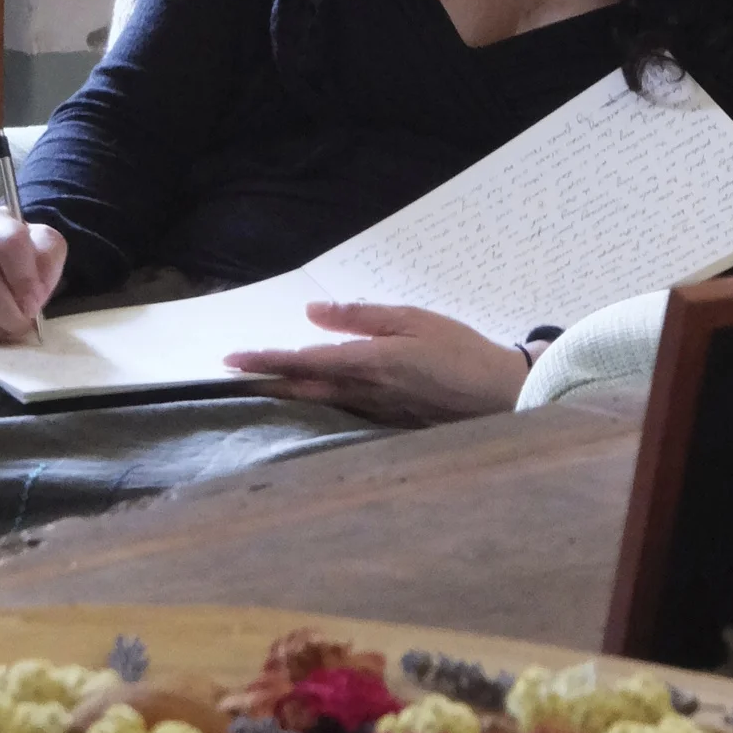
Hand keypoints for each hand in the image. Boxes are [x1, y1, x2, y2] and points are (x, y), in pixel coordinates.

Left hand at [224, 300, 529, 425]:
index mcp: (369, 362)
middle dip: (266, 380)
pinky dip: (318, 400)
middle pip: (303, 388)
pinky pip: (342, 409)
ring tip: (260, 381)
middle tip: (232, 374)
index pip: (304, 361)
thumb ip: (362, 317)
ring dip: (287, 391)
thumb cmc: (460, 349)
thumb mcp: (412, 319)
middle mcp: (364, 392)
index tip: (232, 360)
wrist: (500, 394)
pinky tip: (309, 394)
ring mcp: (375, 411)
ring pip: (320, 401)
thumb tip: (313, 312)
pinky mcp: (387, 420)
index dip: (266, 361)